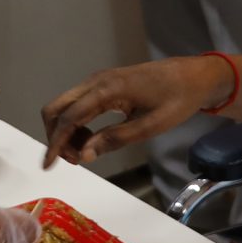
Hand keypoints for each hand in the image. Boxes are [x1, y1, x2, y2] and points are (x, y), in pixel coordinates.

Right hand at [40, 56, 230, 167]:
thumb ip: (116, 139)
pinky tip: (92, 138)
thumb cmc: (178, 99)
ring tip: (85, 152)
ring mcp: (98, 81)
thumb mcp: (151, 125)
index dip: (56, 143)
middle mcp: (96, 81)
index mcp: (107, 89)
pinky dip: (75, 123)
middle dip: (56, 137)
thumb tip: (84, 155)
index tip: (48, 166)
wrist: (194, 76)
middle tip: (74, 160)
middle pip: (57, 108)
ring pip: (65, 106)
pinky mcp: (103, 84)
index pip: (69, 118)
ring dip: (65, 131)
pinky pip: (77, 104)